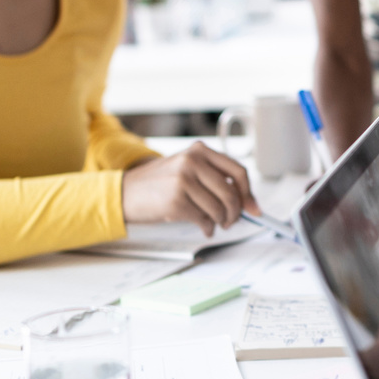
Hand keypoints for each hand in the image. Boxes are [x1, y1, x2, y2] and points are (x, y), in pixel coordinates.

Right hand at [121, 141, 258, 234]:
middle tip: (231, 221)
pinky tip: (203, 227)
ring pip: (218, 208)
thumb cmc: (159, 184)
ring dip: (220, 221)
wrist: (125, 192)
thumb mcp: (187, 170)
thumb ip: (215, 180)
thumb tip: (248, 204)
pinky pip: (203, 219)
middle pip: (231, 192)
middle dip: (235, 212)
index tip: (253, 208)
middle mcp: (193, 162)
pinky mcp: (176, 200)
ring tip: (213, 224)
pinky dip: (207, 227)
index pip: (238, 171)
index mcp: (200, 151)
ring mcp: (183, 180)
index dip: (248, 193)